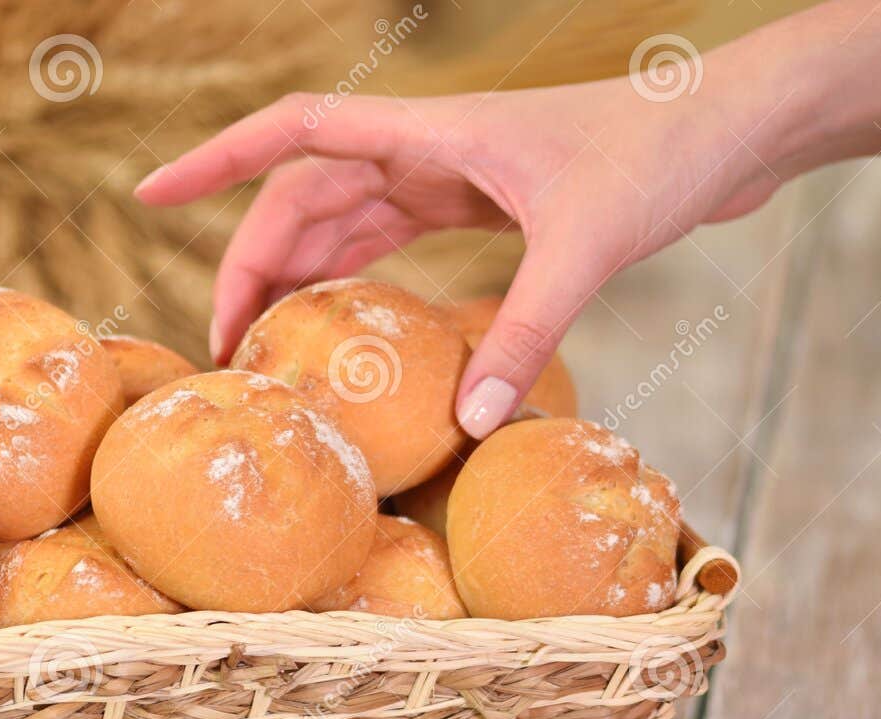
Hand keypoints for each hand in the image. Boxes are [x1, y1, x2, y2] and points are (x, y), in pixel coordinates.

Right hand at [135, 82, 775, 437]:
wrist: (729, 130)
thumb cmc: (661, 156)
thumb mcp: (585, 248)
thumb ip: (522, 335)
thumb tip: (465, 426)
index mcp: (430, 133)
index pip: (293, 133)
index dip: (215, 162)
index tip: (151, 196)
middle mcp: (426, 150)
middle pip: (302, 198)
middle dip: (252, 264)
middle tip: (223, 346)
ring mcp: (449, 176)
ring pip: (341, 224)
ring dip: (296, 279)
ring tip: (262, 350)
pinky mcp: (480, 205)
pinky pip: (390, 243)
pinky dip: (353, 283)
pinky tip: (337, 330)